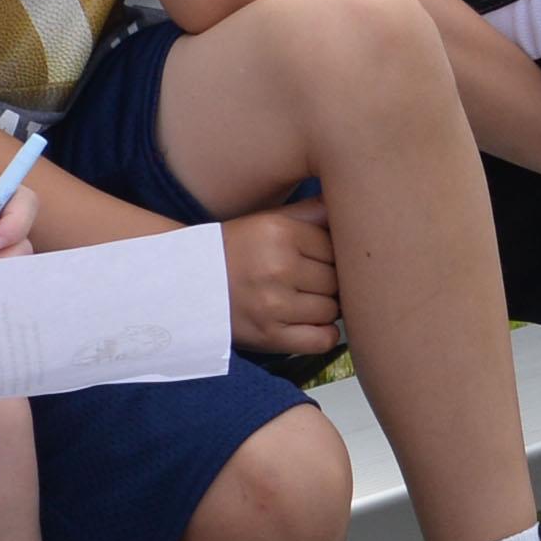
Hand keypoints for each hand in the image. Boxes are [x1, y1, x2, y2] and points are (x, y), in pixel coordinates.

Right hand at [223, 198, 339, 358]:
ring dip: (324, 309)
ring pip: (332, 310)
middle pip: (337, 281)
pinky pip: (322, 340)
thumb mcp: (268, 221)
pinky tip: (311, 324)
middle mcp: (278, 268)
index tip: (316, 260)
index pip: (337, 248)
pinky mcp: (270, 336)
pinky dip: (324, 335)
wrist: (187, 284)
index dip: (331, 256)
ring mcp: (274, 305)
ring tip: (304, 301)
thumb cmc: (235, 251)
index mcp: (281, 233)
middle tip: (309, 283)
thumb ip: (310, 212)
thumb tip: (353, 201)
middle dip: (328, 283)